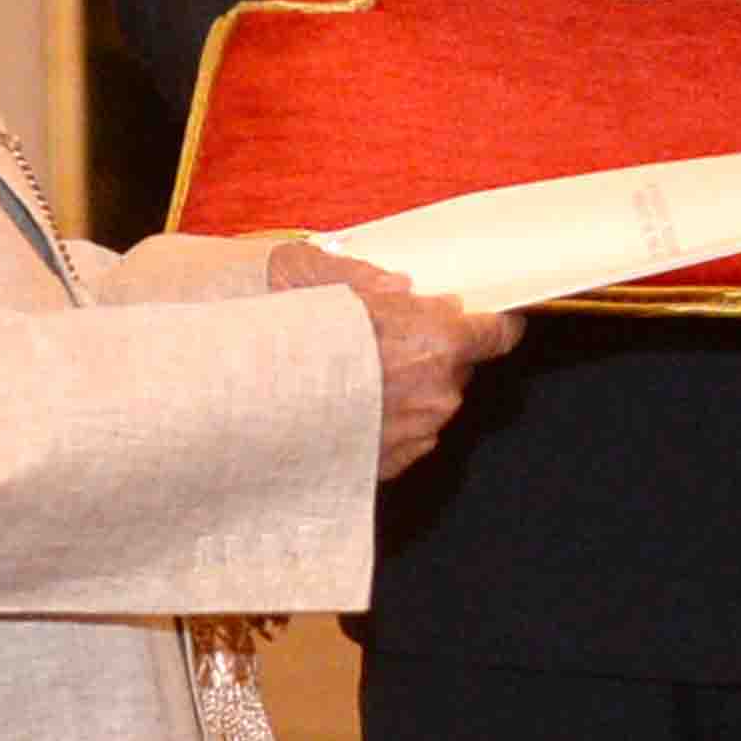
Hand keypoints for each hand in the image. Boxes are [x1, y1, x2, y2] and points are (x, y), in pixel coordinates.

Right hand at [268, 239, 521, 477]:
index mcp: (436, 341)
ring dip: (403, 390)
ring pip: (428, 405)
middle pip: (456, 369)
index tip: (480, 320)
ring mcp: (415, 435)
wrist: (242, 406)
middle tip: (380, 341)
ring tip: (351, 378)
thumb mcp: (318, 275)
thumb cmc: (284, 336)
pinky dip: (383, 421)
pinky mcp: (390, 465)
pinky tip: (344, 408)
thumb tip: (400, 287)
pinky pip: (403, 436)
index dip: (489, 324)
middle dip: (429, 354)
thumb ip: (372, 279)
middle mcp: (437, 394)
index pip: (498, 333)